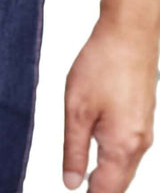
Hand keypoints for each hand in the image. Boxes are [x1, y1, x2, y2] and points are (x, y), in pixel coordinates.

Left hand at [63, 15, 158, 191]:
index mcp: (122, 147)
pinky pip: (128, 151)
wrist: (129, 37)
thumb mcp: (77, 110)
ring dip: (105, 175)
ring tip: (82, 175)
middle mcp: (139, 145)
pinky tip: (95, 150)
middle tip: (75, 184)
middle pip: (119, 184)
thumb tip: (71, 184)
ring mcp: (144, 132)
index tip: (71, 191)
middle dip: (98, 190)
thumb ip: (74, 150)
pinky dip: (112, 158)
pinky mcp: (142, 118)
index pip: (106, 191)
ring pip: (124, 168)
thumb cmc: (101, 67)